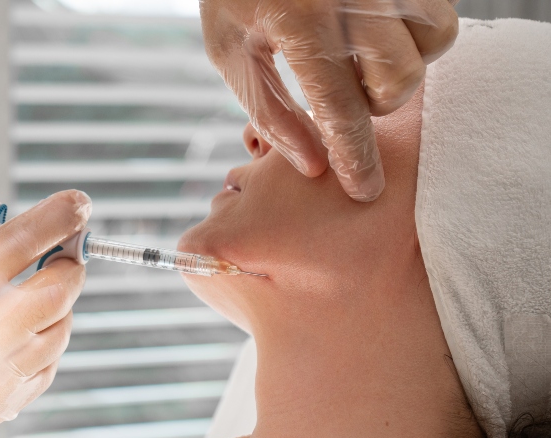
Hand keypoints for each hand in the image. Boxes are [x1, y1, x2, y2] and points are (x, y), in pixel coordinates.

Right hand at [0, 190, 91, 437]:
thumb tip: (1, 216)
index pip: (24, 241)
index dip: (60, 216)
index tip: (78, 205)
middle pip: (59, 288)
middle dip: (69, 260)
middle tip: (62, 249)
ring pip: (60, 330)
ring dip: (58, 303)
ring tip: (33, 289)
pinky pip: (46, 369)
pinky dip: (45, 342)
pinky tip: (22, 330)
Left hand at [200, 0, 457, 200]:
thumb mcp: (230, 48)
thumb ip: (269, 110)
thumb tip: (314, 166)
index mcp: (300, 17)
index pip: (341, 106)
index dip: (355, 156)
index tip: (365, 189)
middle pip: (400, 77)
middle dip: (376, 102)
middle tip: (343, 90)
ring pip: (435, 40)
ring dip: (403, 65)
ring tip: (360, 58)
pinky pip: (438, 12)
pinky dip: (416, 34)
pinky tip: (374, 36)